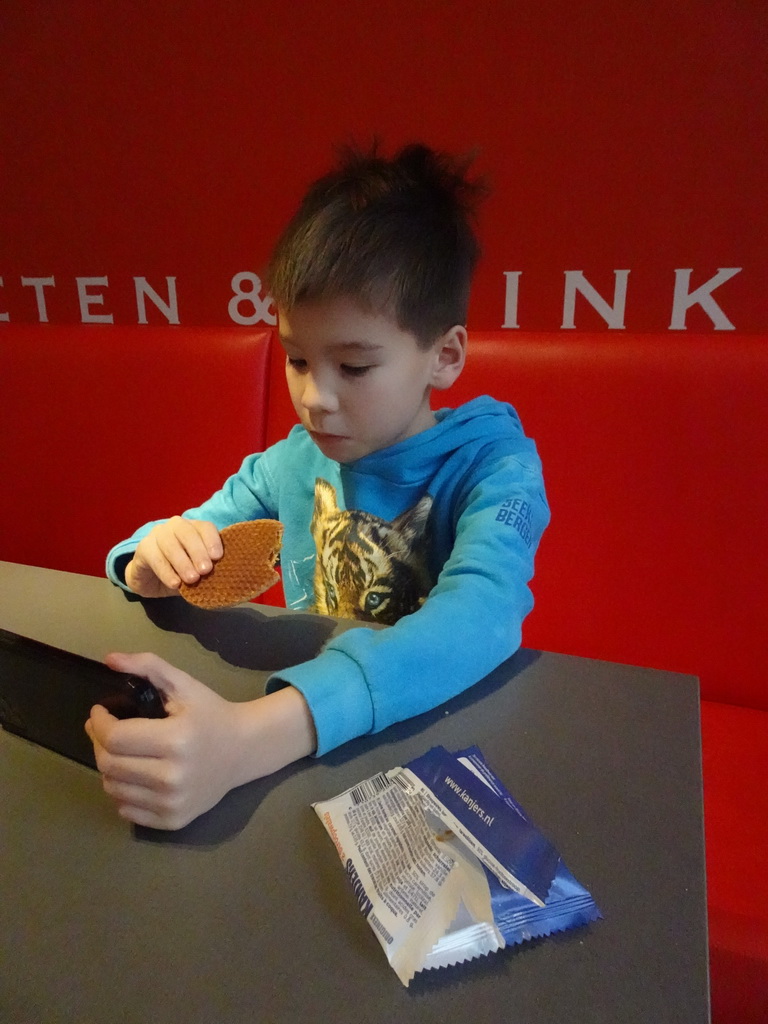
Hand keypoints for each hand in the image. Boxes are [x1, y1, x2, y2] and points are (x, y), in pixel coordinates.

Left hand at [86, 652, 315, 829]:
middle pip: (109, 765)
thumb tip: (109, 659)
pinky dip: (123, 791)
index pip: (115, 738)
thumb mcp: (184, 684)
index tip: (100, 711)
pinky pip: (127, 810)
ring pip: (113, 789)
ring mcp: (172, 803)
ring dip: (108, 767)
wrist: (245, 750)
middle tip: (106, 730)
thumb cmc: (211, 713)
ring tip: (121, 751)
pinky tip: (135, 774)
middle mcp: (173, 777)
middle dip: (99, 743)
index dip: (99, 722)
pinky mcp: (173, 820)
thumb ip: (148, 666)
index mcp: (176, 740)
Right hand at [125, 517, 222, 597]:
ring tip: (192, 579)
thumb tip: (224, 575)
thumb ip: (207, 568)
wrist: (150, 580)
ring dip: (182, 562)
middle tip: (206, 570)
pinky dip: (166, 571)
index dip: (212, 540)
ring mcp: (157, 534)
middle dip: (198, 551)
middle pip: (187, 532)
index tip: (218, 557)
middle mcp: (175, 526)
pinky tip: (175, 583)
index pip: (205, 527)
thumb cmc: (180, 572)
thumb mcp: (196, 570)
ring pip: (170, 543)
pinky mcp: (143, 547)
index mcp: (193, 528)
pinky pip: (155, 557)